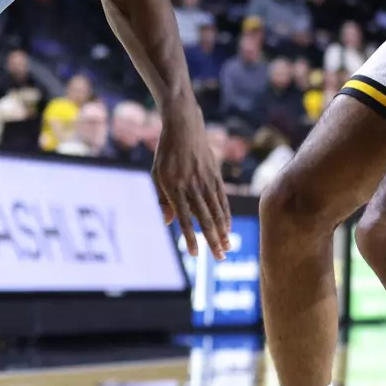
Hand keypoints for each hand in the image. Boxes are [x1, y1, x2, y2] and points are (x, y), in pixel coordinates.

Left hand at [151, 104, 229, 258]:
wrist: (183, 127)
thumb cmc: (166, 154)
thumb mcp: (156, 174)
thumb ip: (161, 199)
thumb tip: (167, 222)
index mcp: (174, 187)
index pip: (184, 218)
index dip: (190, 237)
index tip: (195, 254)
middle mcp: (192, 185)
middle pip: (205, 218)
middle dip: (213, 241)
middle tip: (220, 258)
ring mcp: (205, 180)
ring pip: (216, 211)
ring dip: (223, 232)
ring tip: (227, 248)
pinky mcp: (215, 175)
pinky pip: (222, 199)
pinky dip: (226, 215)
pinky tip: (228, 228)